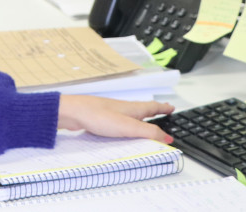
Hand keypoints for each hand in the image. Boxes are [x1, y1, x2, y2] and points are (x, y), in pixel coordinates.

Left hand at [57, 95, 174, 143]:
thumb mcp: (128, 126)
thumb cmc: (98, 115)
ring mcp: (112, 113)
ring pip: (131, 114)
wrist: (73, 112)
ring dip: (141, 117)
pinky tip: (123, 130)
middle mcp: (124, 108)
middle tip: (164, 112)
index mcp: (133, 108)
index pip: (153, 107)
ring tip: (147, 121)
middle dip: (154, 111)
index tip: (172, 108)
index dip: (163, 108)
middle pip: (143, 109)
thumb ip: (147, 132)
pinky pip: (119, 121)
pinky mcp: (102, 119)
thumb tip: (167, 137)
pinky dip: (127, 124)